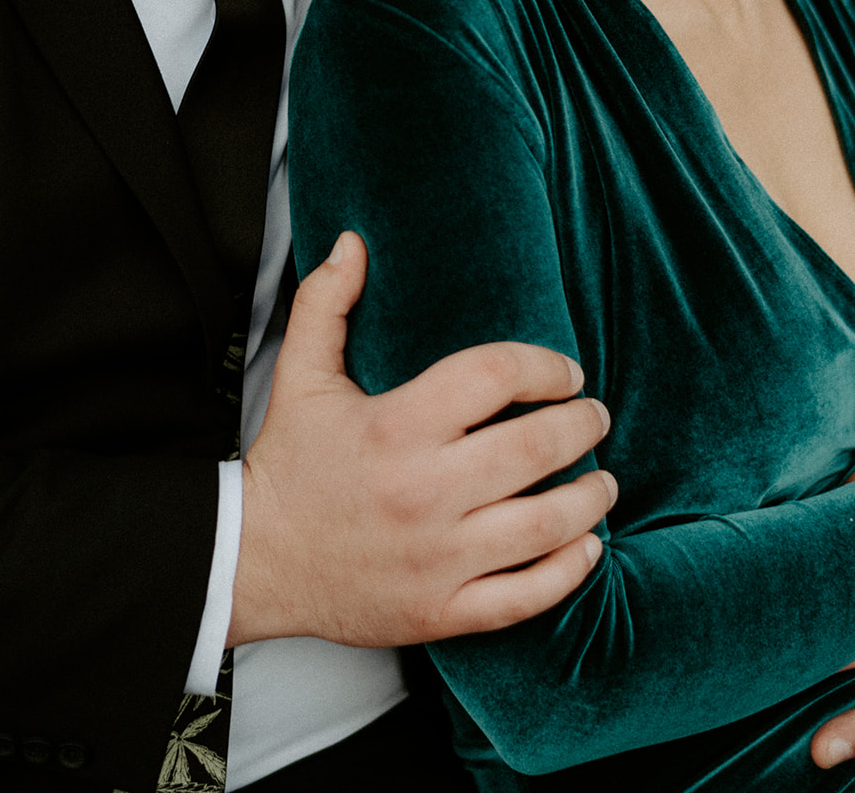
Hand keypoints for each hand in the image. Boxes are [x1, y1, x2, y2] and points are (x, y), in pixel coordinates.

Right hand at [229, 230, 614, 646]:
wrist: (251, 559)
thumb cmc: (288, 464)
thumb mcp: (300, 373)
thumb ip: (326, 301)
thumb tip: (353, 243)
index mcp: (395, 427)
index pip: (495, 377)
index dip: (544, 367)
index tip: (565, 371)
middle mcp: (422, 491)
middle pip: (535, 448)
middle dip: (581, 426)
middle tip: (595, 416)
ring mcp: (436, 557)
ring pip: (544, 525)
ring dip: (589, 499)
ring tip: (604, 480)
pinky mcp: (440, 611)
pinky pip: (525, 596)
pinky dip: (568, 572)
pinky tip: (588, 547)